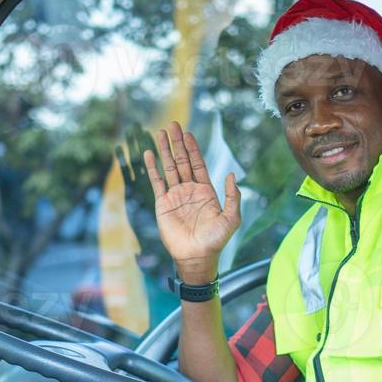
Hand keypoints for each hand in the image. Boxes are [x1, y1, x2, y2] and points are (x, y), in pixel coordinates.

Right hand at [143, 121, 240, 280]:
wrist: (197, 257)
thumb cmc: (215, 240)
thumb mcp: (231, 218)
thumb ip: (232, 196)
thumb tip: (231, 174)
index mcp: (206, 191)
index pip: (198, 164)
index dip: (193, 149)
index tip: (188, 133)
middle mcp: (190, 190)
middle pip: (182, 161)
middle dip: (178, 143)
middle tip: (173, 125)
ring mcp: (175, 196)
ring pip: (169, 167)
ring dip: (164, 150)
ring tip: (160, 132)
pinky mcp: (163, 204)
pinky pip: (156, 182)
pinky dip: (152, 167)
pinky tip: (149, 153)